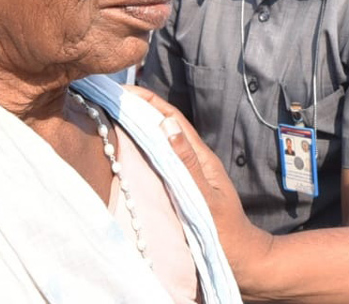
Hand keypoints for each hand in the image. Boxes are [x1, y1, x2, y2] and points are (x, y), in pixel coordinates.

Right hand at [124, 85, 273, 275]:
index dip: (148, 101)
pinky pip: (158, 161)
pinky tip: (125, 151)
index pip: (171, 119)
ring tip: (110, 116)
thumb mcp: (205, 197)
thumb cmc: (225, 231)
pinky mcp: (180, 187)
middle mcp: (193, 160)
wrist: (240, 258)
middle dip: (139, 108)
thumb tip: (166, 126)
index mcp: (200, 156)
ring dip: (138, 127)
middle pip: (163, 126)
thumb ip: (187, 163)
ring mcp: (187, 173)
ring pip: (159, 143)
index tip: (124, 88)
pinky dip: (141, 150)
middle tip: (108, 98)